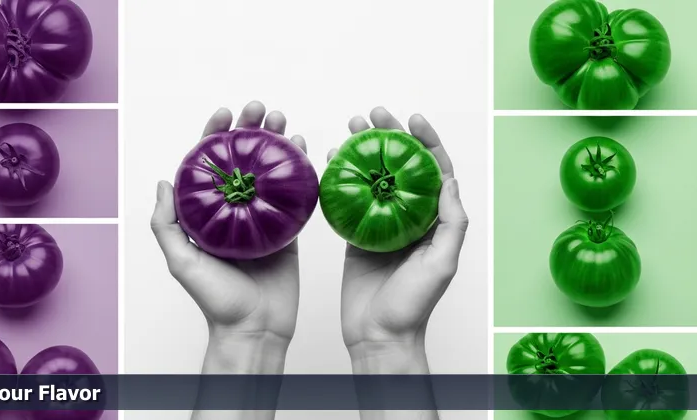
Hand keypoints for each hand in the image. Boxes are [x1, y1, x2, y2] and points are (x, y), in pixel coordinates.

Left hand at [151, 101, 306, 373]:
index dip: (215, 135)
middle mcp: (235, 211)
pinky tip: (304, 150)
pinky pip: (295, 195)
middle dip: (251, 129)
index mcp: (208, 214)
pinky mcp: (288, 230)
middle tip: (261, 108)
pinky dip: (300, 171)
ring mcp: (263, 218)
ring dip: (277, 142)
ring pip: (270, 171)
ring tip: (284, 120)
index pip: (210, 165)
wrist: (255, 330)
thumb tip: (164, 182)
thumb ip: (168, 225)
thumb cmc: (216, 302)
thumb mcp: (182, 263)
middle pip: (243, 160)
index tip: (226, 114)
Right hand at [330, 107, 468, 373]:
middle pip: (400, 166)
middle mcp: (409, 217)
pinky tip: (333, 161)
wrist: (378, 335)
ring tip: (351, 128)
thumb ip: (449, 223)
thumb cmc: (412, 305)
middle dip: (389, 136)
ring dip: (363, 150)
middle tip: (373, 114)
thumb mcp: (441, 264)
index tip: (411, 119)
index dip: (425, 141)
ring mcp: (381, 224)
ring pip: (373, 177)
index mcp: (433, 221)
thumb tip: (449, 181)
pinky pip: (350, 200)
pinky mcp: (357, 235)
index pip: (434, 171)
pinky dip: (341, 178)